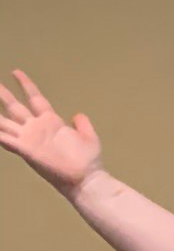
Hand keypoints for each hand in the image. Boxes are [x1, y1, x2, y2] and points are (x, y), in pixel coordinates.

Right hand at [0, 70, 103, 198]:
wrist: (87, 178)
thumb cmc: (88, 160)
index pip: (35, 98)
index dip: (26, 85)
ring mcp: (30, 139)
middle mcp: (37, 129)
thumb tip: (77, 114)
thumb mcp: (88, 136)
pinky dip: (1, 136)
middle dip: (3, 95)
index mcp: (51, 122)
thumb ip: (82, 124)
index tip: (16, 72)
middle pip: (15, 107)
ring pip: (5, 123)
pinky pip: (8, 141)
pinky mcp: (27, 151)